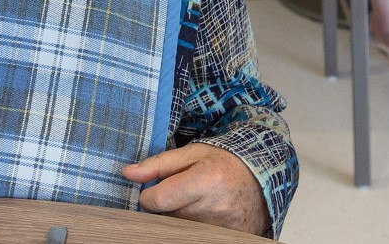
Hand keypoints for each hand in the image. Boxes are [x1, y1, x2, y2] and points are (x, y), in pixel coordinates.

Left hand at [123, 143, 268, 236]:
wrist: (261, 179)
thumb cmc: (223, 162)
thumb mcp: (191, 154)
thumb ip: (157, 165)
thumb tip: (127, 174)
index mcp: (206, 180)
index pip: (158, 200)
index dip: (149, 196)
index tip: (155, 190)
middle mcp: (216, 207)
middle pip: (168, 218)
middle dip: (167, 208)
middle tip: (179, 196)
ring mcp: (224, 229)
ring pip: (179, 231)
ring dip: (179, 220)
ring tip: (193, 204)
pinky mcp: (230, 240)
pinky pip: (194, 237)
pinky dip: (192, 230)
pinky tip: (202, 217)